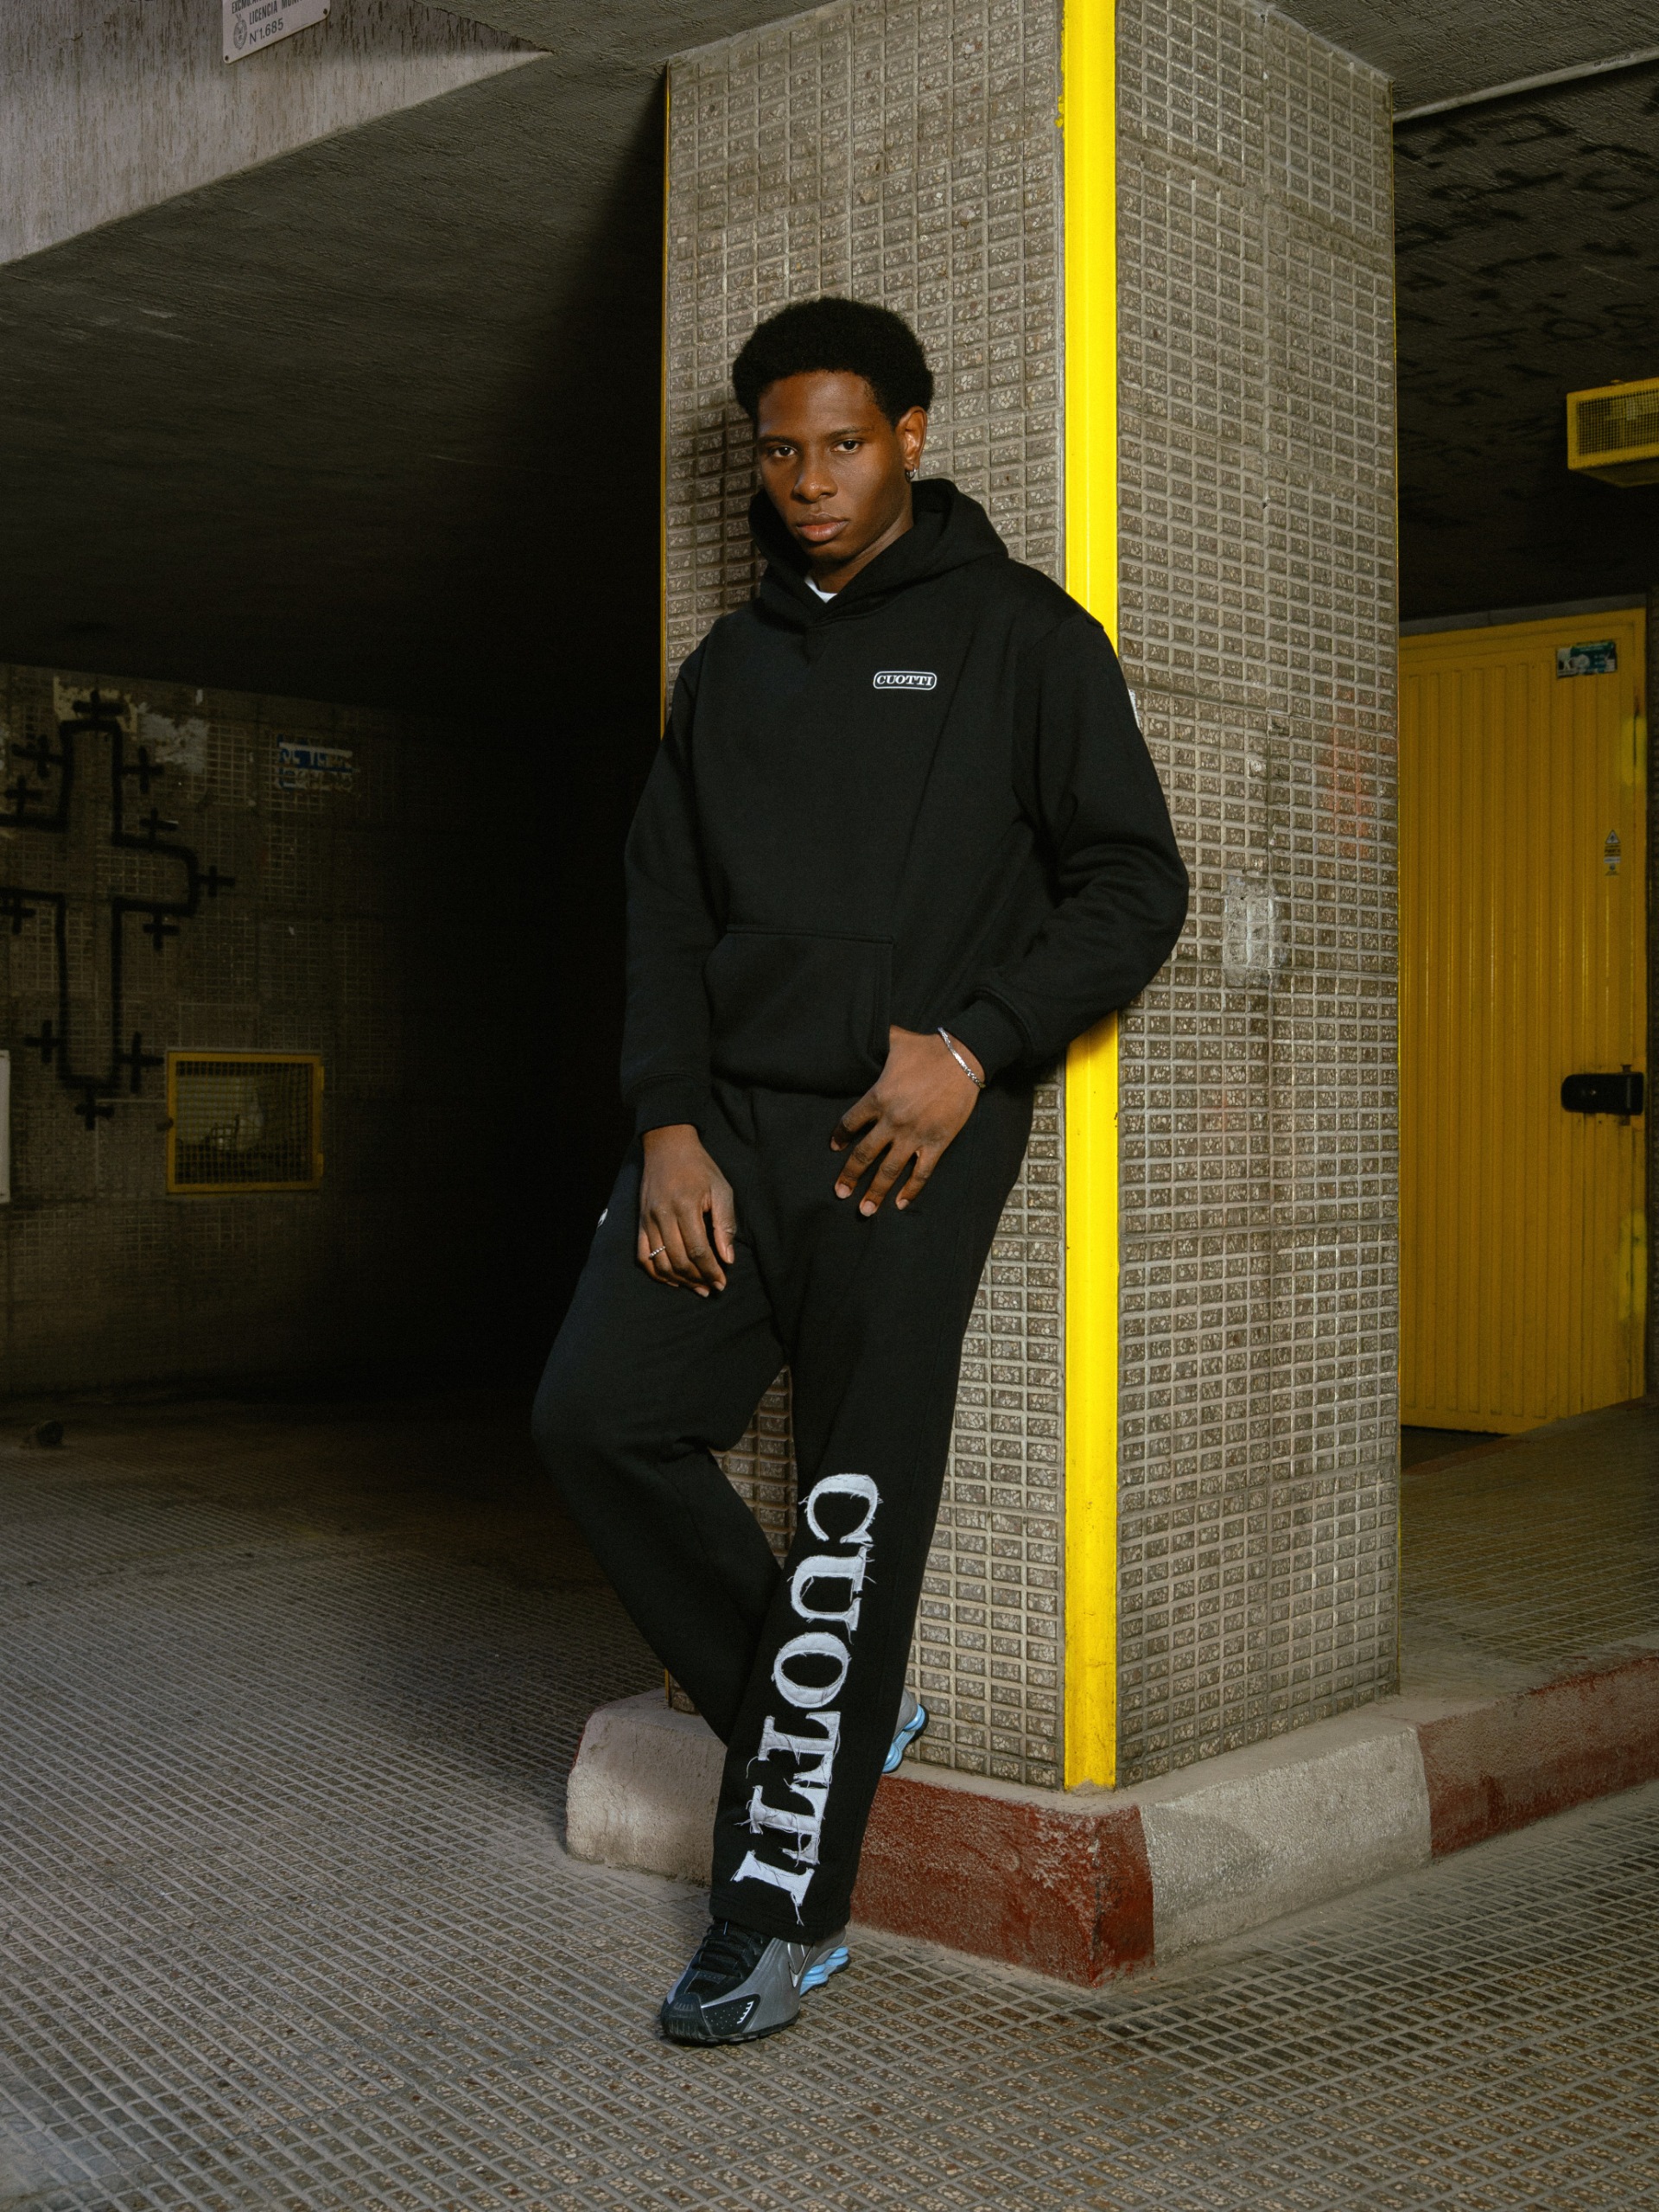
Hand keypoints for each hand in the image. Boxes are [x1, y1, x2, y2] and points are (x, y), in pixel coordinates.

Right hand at [638, 1125, 735, 1294]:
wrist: (667, 1147)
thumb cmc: (699, 1167)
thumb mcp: (721, 1189)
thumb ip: (725, 1224)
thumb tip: (728, 1258)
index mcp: (684, 1207)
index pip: (697, 1250)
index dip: (710, 1271)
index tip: (722, 1283)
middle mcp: (662, 1216)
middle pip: (678, 1260)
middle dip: (697, 1279)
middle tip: (712, 1288)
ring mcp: (647, 1221)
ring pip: (659, 1262)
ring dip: (679, 1280)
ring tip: (696, 1287)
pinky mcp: (640, 1223)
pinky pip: (642, 1256)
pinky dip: (657, 1273)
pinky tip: (672, 1280)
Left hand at [830, 1026, 981, 1215]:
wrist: (963, 1058)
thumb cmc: (927, 1048)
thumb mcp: (894, 1040)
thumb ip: (876, 1041)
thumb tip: (862, 1031)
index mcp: (877, 1097)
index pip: (850, 1124)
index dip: (840, 1137)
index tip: (835, 1149)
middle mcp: (892, 1121)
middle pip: (864, 1155)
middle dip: (850, 1176)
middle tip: (840, 1193)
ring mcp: (914, 1134)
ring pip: (889, 1170)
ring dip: (875, 1192)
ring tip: (864, 1210)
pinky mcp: (937, 1142)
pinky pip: (921, 1172)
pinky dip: (911, 1190)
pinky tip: (901, 1203)